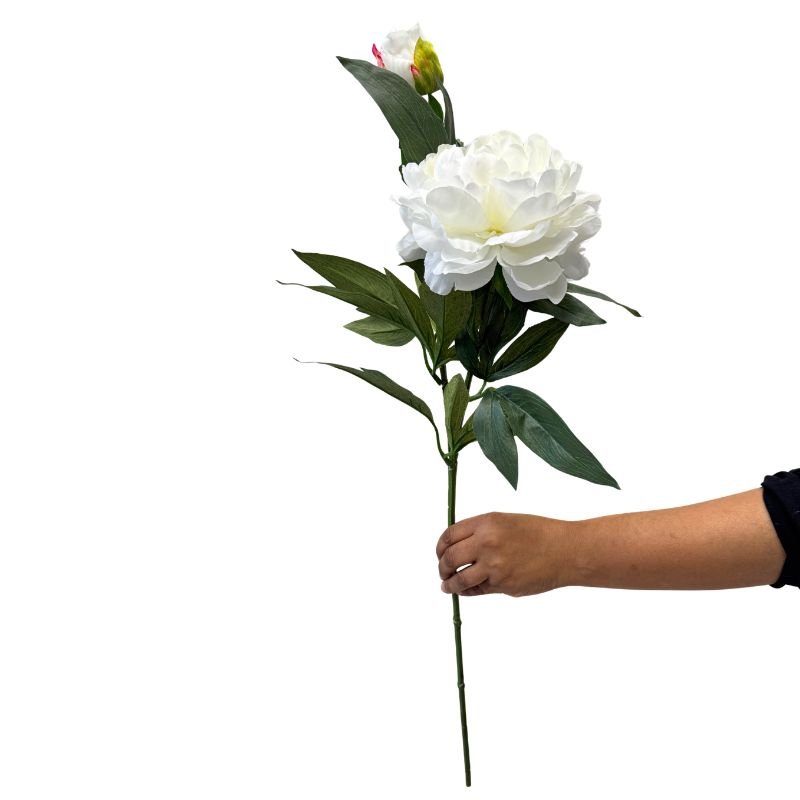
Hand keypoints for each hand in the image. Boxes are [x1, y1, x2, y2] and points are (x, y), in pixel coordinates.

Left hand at [436, 511, 572, 596]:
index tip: (440, 553)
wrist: (565, 550)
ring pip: (459, 579)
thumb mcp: (505, 521)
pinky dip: (468, 591)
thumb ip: (480, 532)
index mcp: (486, 523)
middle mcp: (487, 543)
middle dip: (442, 567)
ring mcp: (494, 566)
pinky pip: (477, 590)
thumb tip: (456, 546)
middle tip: (442, 571)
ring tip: (447, 586)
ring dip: (449, 584)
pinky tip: (466, 590)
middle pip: (449, 558)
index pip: (449, 536)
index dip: (440, 547)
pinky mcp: (503, 585)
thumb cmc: (538, 533)